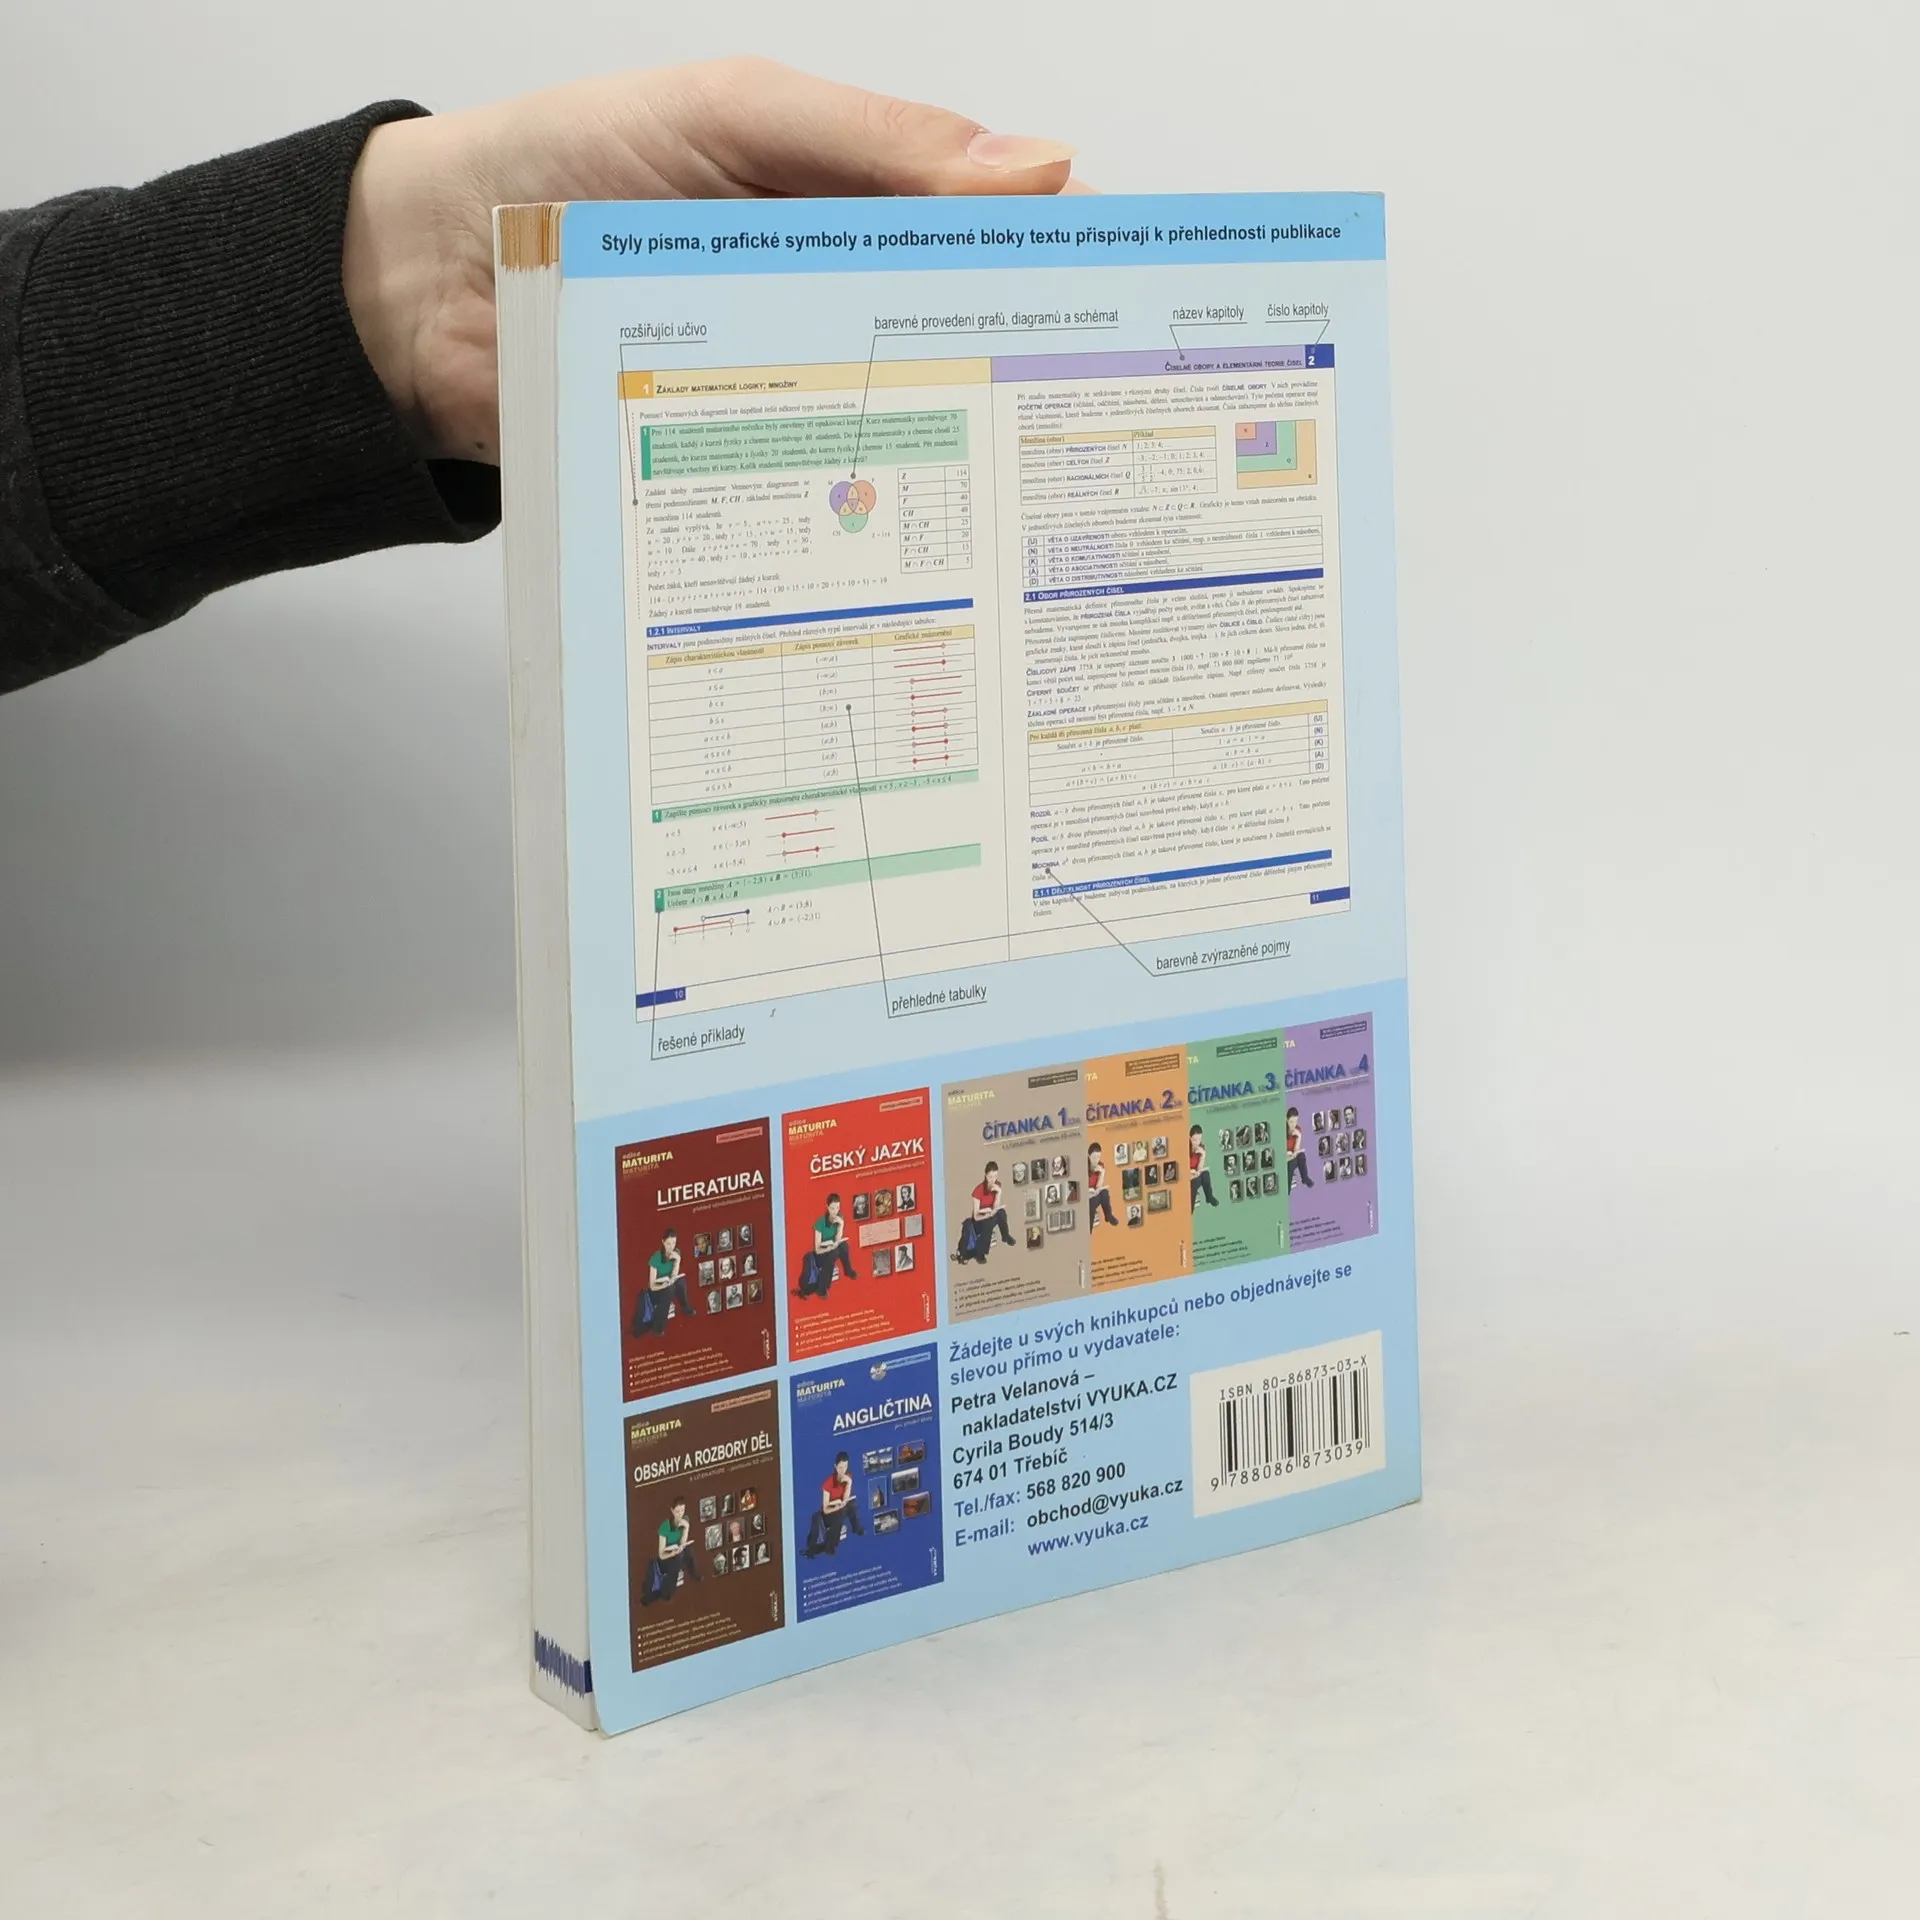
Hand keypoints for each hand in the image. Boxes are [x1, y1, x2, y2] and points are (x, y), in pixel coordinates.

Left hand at [343, 58, 1078, 462]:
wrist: (420, 287)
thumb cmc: (559, 168)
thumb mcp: (729, 117)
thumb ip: (873, 142)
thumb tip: (1035, 169)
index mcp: (851, 200)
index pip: (994, 226)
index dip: (1074, 257)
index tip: (1149, 295)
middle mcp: (836, 300)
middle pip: (968, 341)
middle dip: (1042, 377)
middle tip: (1115, 418)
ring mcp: (795, 387)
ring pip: (909, 426)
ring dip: (967, 455)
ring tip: (1040, 488)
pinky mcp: (747, 465)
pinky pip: (827, 489)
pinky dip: (874, 508)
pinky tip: (922, 529)